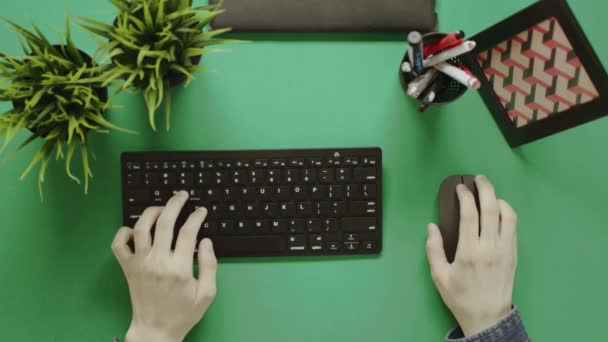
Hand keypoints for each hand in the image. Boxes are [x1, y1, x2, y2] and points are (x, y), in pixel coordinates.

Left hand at [111, 191, 217, 341]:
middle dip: (175, 203)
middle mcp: (157, 262)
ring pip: (141, 227)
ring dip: (151, 212)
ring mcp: (139, 264)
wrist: (155, 331)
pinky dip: (123, 232)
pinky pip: (118, 244)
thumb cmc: (183, 314)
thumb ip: (210, 265)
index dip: (196, 216)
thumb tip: (206, 241)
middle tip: (182, 195)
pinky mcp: (127, 268)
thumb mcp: (207, 294)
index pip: (188, 232)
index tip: (201, 210)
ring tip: (161, 207)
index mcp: (179, 268)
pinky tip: (134, 229)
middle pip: (165, 222)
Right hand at [426, 175, 517, 335]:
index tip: (459, 188)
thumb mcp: (439, 275)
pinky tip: (498, 211)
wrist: (488, 316)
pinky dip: (507, 213)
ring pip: (508, 215)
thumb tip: (431, 226)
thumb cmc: (461, 297)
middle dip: (484, 188)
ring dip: (498, 199)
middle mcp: (490, 247)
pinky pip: (514, 226)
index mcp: (469, 251)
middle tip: (478, 179)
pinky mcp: (514, 253)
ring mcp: (505, 249)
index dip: (464, 196)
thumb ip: (433, 248)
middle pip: (491, 208)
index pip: (469, 214)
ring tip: (489, 195)